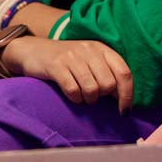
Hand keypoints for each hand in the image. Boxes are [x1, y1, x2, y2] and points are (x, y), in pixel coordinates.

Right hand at [8, 37, 133, 113]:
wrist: (34, 50)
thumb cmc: (68, 61)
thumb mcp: (90, 62)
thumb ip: (107, 75)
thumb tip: (123, 99)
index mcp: (102, 49)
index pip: (124, 73)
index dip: (127, 95)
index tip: (124, 112)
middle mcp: (89, 50)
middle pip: (108, 84)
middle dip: (102, 98)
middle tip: (93, 98)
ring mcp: (72, 57)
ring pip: (91, 89)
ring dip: (88, 100)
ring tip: (83, 98)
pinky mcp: (56, 65)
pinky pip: (73, 90)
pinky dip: (75, 99)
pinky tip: (73, 97)